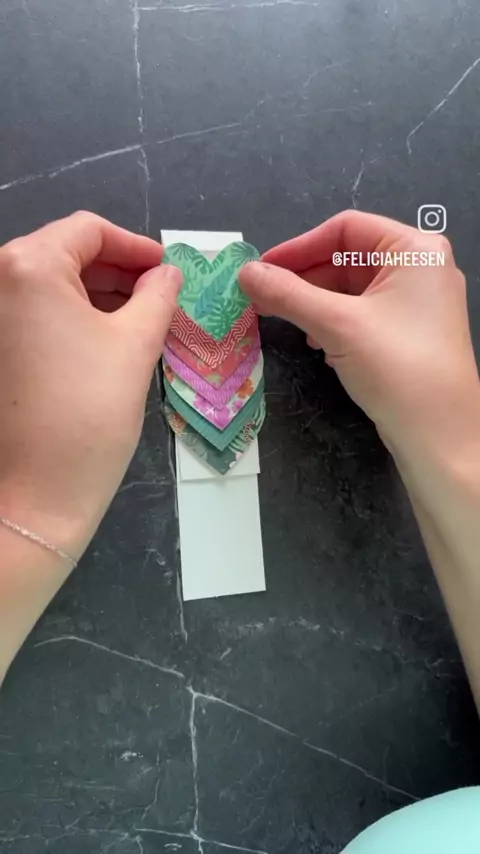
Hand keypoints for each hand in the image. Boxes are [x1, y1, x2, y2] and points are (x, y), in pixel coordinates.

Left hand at [0, 211, 181, 559]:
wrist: (35, 494)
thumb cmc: (90, 413)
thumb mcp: (135, 345)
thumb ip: (157, 296)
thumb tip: (167, 273)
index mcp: (27, 267)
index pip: (88, 230)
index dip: (135, 245)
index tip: (168, 270)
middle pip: (64, 255)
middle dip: (116, 271)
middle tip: (160, 296)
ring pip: (48, 286)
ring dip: (95, 295)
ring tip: (140, 320)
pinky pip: (33, 316)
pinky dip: (70, 318)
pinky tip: (105, 340)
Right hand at [239, 210, 479, 454]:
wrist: (439, 436)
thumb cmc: (396, 367)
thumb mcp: (337, 325)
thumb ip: (288, 295)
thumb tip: (245, 273)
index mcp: (415, 250)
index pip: (346, 228)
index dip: (299, 246)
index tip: (261, 269)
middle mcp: (421, 269)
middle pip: (348, 257)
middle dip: (305, 279)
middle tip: (264, 299)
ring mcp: (418, 304)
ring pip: (353, 289)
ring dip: (316, 304)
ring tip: (287, 323)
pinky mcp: (410, 334)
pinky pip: (364, 315)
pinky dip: (335, 324)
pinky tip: (318, 346)